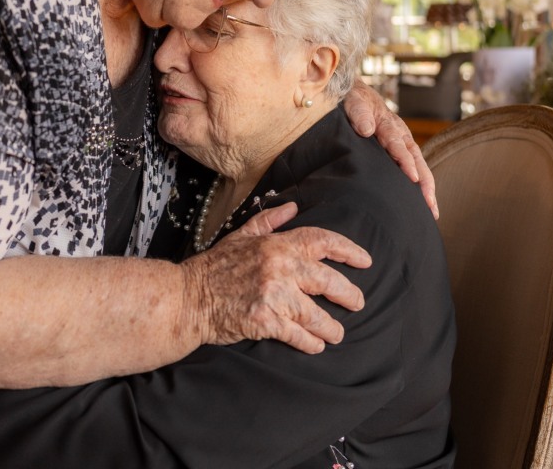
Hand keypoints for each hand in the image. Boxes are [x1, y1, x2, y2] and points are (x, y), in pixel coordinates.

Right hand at [180, 202, 371, 354]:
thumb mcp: (241, 236)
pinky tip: (316, 345)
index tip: (365, 261)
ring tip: (337, 333)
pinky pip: (298, 334)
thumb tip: (293, 207)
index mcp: (276, 244)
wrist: (187, 298)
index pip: (322, 241)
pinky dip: (310, 342)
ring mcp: (273, 295)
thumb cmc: (213, 267)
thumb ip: (269, 221)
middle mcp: (279, 267)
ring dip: (331, 327)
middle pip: (328, 281)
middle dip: (348, 294)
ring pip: (316, 314)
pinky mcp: (265, 321)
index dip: (348, 250)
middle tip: (358, 303)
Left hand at [344, 79, 438, 217]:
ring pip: (419, 167)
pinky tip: (422, 204)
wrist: (357, 94)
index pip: (398, 146)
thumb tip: (366, 130)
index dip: (405, 162)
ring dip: (426, 189)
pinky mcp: (398, 151)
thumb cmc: (354, 100)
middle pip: (416, 160)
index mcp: (389, 125)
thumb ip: (359, 114)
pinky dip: (419, 185)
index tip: (413, 178)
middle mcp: (401, 135)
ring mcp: (402, 143)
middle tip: (430, 204)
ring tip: (432, 211)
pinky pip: (413, 168)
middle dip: (425, 183)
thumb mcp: (354, 103)